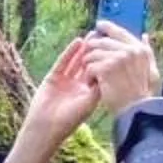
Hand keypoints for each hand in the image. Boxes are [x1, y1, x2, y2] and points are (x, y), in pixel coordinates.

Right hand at [4, 36, 102, 162]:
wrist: (46, 126)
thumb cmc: (69, 120)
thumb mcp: (88, 103)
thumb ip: (98, 88)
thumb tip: (110, 72)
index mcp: (88, 94)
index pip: (99, 74)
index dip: (107, 62)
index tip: (115, 49)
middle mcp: (77, 86)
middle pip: (89, 65)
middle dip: (96, 52)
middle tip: (105, 37)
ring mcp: (65, 81)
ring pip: (76, 61)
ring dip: (84, 49)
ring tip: (92, 35)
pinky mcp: (53, 77)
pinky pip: (63, 62)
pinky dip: (70, 52)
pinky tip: (77, 42)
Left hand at [86, 25, 157, 115]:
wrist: (138, 113)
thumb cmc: (144, 95)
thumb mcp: (152, 71)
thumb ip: (147, 52)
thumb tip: (145, 35)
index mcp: (140, 49)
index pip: (119, 32)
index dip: (107, 27)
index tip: (98, 26)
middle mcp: (129, 50)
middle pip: (101, 41)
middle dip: (92, 49)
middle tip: (88, 60)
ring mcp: (117, 58)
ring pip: (92, 53)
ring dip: (89, 65)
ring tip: (92, 76)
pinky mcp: (106, 68)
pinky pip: (89, 66)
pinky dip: (89, 76)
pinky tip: (93, 84)